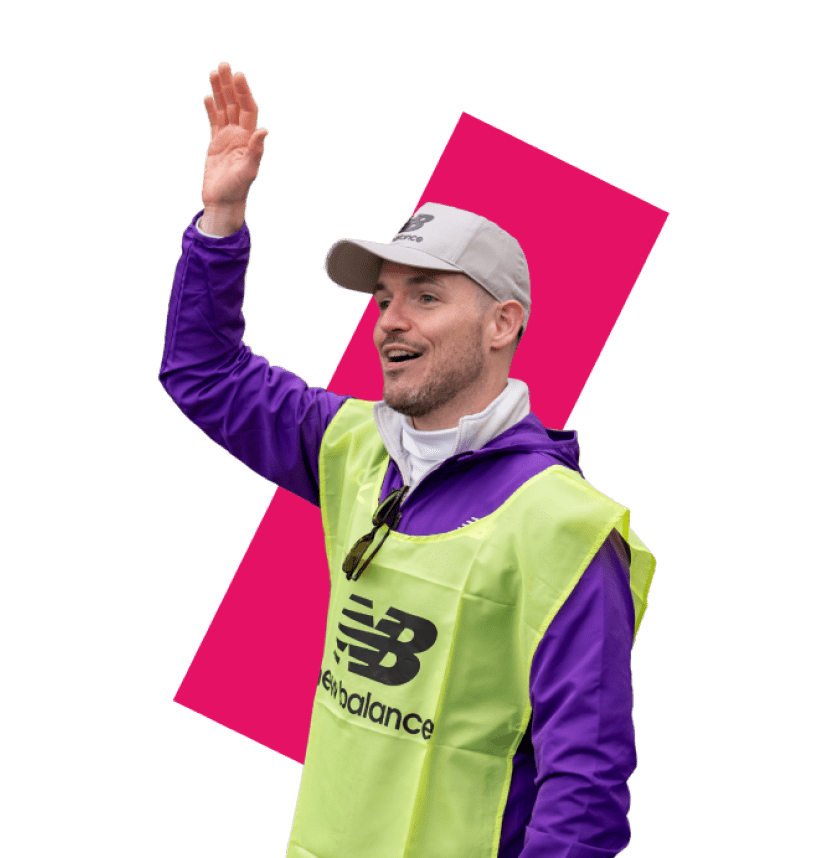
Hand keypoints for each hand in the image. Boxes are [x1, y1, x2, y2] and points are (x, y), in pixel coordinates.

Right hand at [200, 62, 268, 234]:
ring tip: (214, 72)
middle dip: (230, 85)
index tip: (238, 76)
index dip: (244, 93)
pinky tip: (207, 97)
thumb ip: (255, 150)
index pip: (248, 110)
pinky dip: (211, 109)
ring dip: (219, 92)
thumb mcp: (248, 170)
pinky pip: (213, 122)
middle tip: (224, 65)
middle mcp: (239, 136)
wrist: (223, 201)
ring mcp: (227, 139)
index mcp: (248, 139)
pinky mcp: (215, 144)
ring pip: (223, 109)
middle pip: (235, 104)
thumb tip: (264, 130)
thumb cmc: (237, 188)